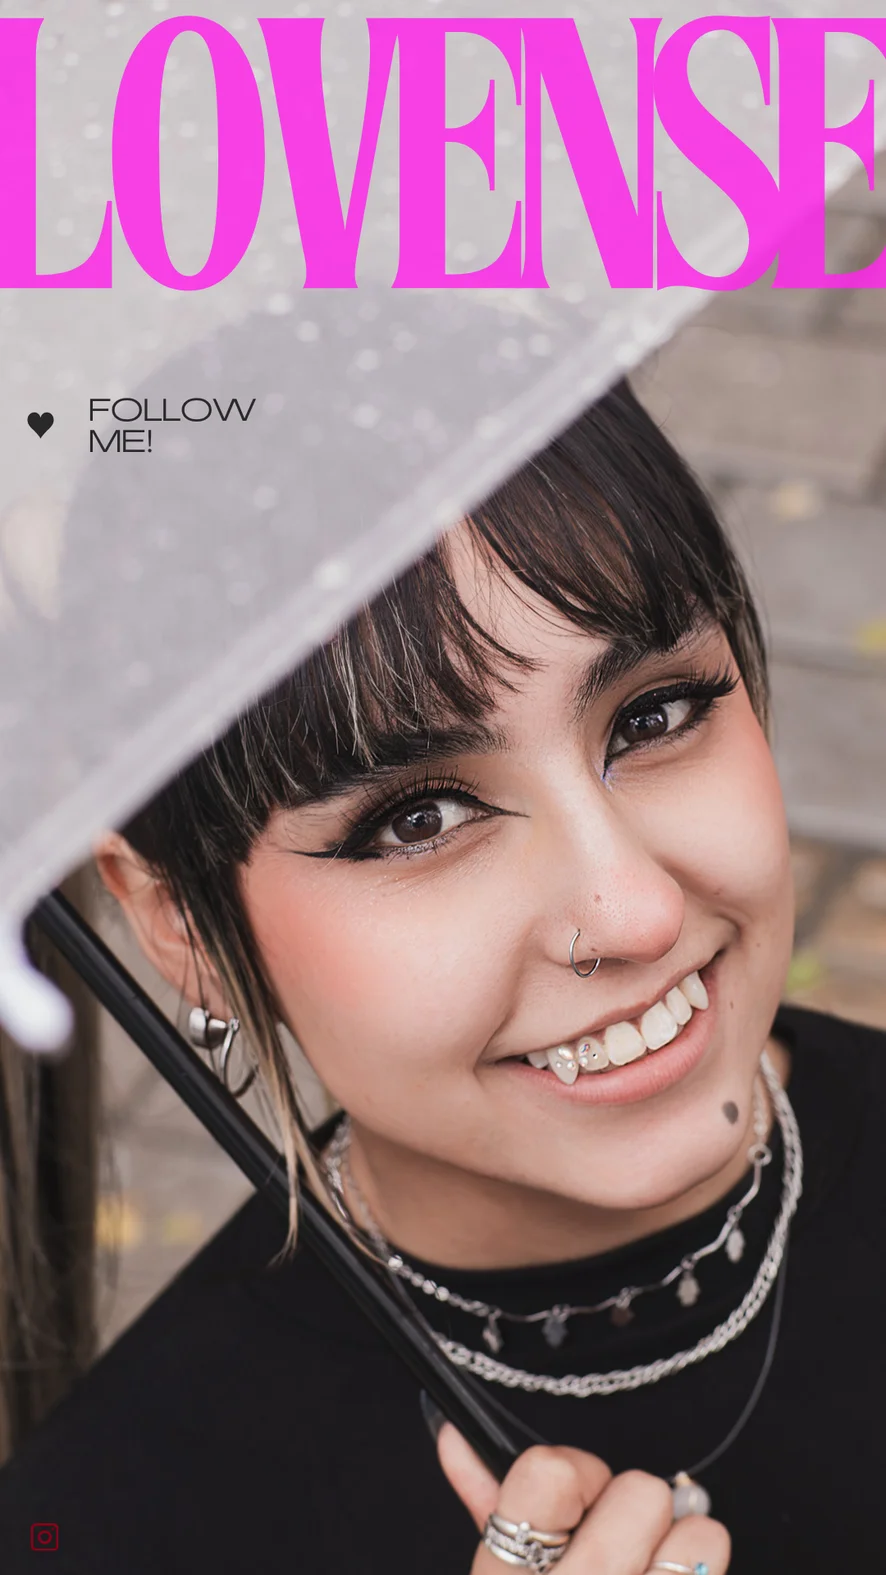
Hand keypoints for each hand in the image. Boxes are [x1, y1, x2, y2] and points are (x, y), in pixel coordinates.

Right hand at [438, 1426, 730, 1574]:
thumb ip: (484, 1506)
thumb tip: (458, 1436)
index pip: (548, 1473)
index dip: (577, 1473)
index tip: (579, 1500)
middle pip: (641, 1492)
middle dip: (639, 1509)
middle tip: (623, 1542)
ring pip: (700, 1534)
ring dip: (688, 1546)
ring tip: (656, 1573)